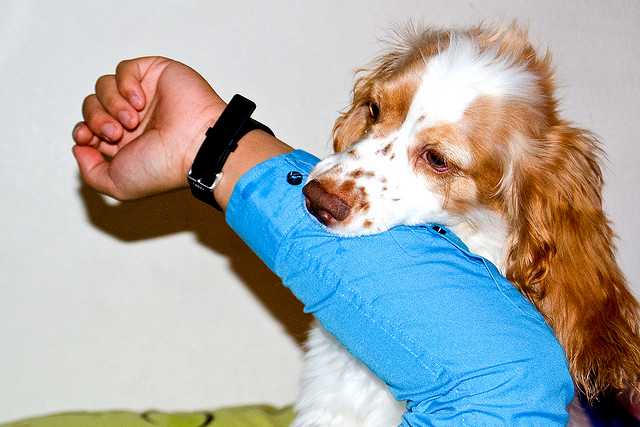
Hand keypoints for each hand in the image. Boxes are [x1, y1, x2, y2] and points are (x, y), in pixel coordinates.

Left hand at [72, 56, 224, 199]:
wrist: (194, 146)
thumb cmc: (164, 168)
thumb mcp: (118, 185)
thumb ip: (90, 173)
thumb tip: (79, 148)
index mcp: (125, 143)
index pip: (88, 127)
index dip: (83, 130)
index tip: (88, 138)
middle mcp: (133, 119)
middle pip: (91, 105)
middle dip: (96, 119)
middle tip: (116, 133)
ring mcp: (144, 95)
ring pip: (103, 85)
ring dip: (111, 103)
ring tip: (132, 119)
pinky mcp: (155, 74)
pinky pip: (124, 69)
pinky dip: (126, 84)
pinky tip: (141, 101)